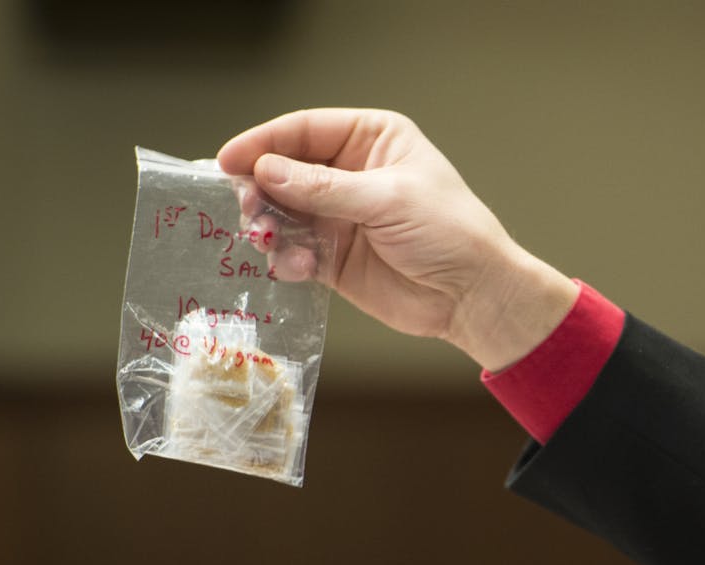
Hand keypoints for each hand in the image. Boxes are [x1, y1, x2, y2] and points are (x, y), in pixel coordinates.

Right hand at [218, 108, 577, 370]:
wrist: (475, 294)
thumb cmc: (451, 233)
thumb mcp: (388, 200)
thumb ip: (324, 188)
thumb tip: (266, 171)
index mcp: (371, 138)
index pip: (304, 129)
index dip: (264, 142)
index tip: (229, 160)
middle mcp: (350, 172)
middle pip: (283, 169)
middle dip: (260, 188)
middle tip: (248, 209)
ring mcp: (339, 216)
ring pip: (281, 212)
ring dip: (268, 227)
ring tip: (267, 241)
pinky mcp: (333, 257)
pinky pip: (293, 251)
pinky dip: (287, 259)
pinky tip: (299, 268)